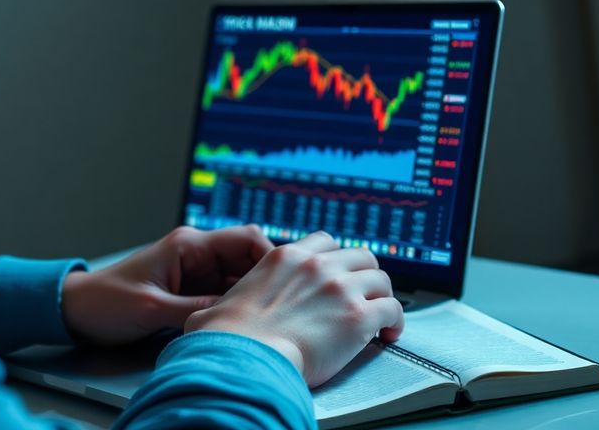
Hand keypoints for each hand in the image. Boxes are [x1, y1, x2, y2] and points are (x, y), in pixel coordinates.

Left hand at [61, 225, 272, 345]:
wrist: (76, 311)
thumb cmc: (106, 303)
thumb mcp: (153, 309)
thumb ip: (196, 308)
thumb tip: (236, 312)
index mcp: (189, 245)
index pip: (246, 239)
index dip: (270, 258)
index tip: (282, 283)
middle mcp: (196, 254)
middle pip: (248, 259)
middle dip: (265, 280)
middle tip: (280, 306)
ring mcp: (195, 272)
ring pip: (239, 278)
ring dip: (251, 295)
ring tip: (266, 317)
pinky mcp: (190, 290)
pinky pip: (223, 293)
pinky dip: (235, 305)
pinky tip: (243, 321)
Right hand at [184, 231, 404, 386]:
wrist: (244, 355)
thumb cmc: (227, 338)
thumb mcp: (219, 304)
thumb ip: (226, 303)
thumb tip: (203, 319)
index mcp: (285, 257)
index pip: (325, 242)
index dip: (337, 258)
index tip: (340, 273)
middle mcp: (317, 266)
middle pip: (360, 254)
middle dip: (366, 273)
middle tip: (365, 293)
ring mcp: (340, 288)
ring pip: (381, 278)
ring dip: (383, 295)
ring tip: (382, 315)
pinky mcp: (358, 316)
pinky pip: (393, 309)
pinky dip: (395, 320)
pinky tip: (390, 333)